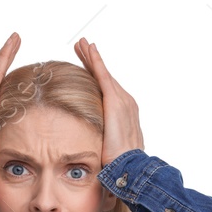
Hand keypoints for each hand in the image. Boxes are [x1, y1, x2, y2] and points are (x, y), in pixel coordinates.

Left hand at [75, 38, 142, 166]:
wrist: (130, 167)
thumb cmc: (117, 165)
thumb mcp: (106, 149)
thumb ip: (99, 141)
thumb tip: (86, 151)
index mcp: (121, 112)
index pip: (105, 88)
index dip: (94, 74)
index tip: (85, 62)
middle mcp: (125, 102)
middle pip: (104, 76)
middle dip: (92, 60)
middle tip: (81, 45)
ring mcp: (121, 100)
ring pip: (102, 73)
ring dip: (92, 56)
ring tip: (81, 44)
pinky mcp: (115, 101)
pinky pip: (102, 76)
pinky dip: (95, 61)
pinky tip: (88, 49)